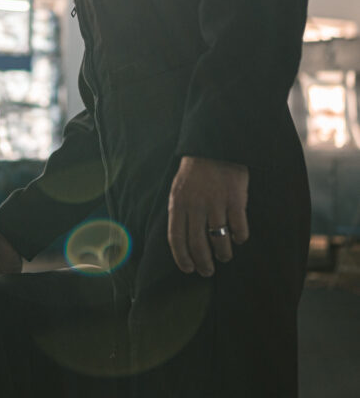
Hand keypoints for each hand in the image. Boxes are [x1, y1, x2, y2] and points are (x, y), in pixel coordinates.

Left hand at [168, 156, 248, 276]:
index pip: (176, 239)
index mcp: (178, 202)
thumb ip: (179, 211)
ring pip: (220, 241)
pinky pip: (239, 229)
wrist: (215, 145)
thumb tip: (180, 241)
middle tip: (207, 271)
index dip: (182, 258)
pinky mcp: (235, 199)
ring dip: (223, 254)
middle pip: (198, 245)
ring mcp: (216, 202)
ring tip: (224, 256)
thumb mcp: (178, 188)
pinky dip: (239, 237)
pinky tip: (238, 237)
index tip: (188, 269)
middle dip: (203, 264)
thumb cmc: (196, 171)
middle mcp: (195, 205)